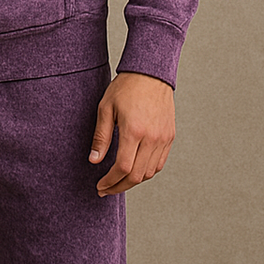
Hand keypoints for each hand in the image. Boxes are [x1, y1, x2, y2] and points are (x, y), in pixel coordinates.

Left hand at [90, 71, 175, 196]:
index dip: (110, 181)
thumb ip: (101, 136)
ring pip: (149, 172)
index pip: (123, 168)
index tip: (100, 186)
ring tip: (118, 181)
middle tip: (106, 189)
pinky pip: (159, 163)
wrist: (150, 73)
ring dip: (133, 181)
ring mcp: (163, 138)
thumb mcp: (106, 108)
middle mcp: (151, 138)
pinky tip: (135, 170)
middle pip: (137, 176)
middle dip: (119, 186)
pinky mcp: (169, 136)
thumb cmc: (126, 88)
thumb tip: (94, 160)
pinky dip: (147, 171)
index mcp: (134, 131)